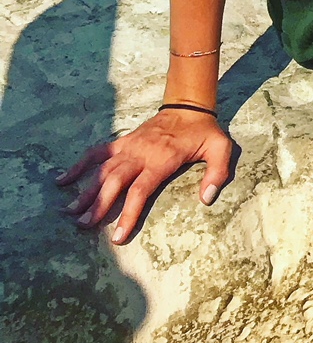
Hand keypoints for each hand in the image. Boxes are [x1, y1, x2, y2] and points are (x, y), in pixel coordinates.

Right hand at [55, 109, 234, 244]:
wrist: (189, 105)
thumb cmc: (204, 132)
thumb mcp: (220, 148)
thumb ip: (216, 173)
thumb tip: (206, 199)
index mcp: (161, 159)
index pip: (140, 190)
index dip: (128, 214)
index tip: (117, 236)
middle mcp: (140, 154)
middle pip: (115, 182)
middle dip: (98, 205)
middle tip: (83, 226)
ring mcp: (129, 147)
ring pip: (103, 170)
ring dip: (85, 190)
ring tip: (70, 211)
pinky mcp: (122, 141)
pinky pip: (97, 152)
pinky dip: (79, 165)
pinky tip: (62, 179)